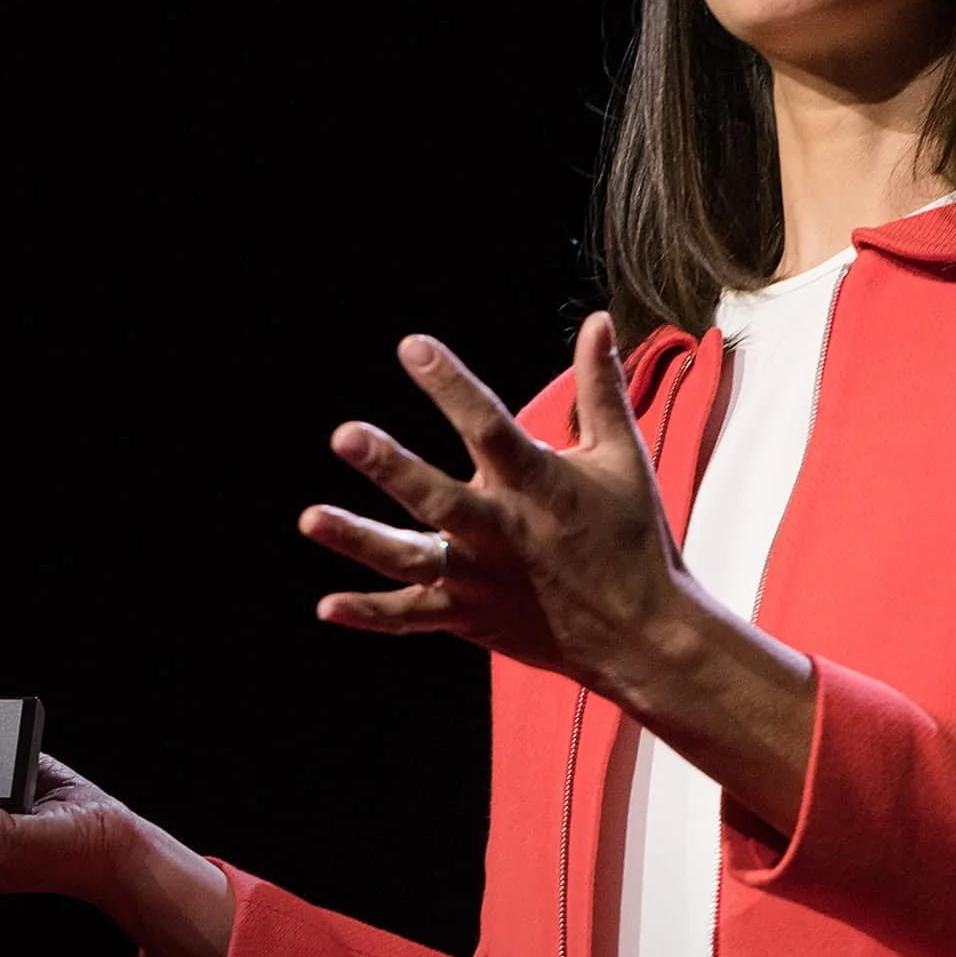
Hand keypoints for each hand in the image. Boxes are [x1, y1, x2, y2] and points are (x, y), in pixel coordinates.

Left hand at [298, 311, 692, 700]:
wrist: (645, 635)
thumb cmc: (634, 539)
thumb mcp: (622, 457)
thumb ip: (601, 387)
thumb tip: (598, 321)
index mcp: (538, 485)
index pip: (489, 425)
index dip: (451, 385)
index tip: (413, 347)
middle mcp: (504, 532)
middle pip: (439, 498)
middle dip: (391, 467)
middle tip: (345, 436)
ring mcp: (482, 579)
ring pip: (412, 559)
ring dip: (359, 541)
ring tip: (310, 518)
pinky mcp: (472, 616)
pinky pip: (413, 618)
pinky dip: (371, 614)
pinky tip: (326, 605)